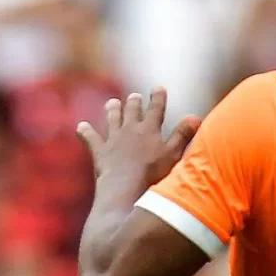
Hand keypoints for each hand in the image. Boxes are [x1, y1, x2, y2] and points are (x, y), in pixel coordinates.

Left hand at [78, 89, 200, 196]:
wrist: (125, 188)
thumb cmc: (154, 174)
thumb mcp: (173, 155)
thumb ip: (183, 135)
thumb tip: (195, 117)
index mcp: (150, 129)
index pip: (156, 108)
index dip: (158, 97)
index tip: (158, 88)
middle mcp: (130, 129)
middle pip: (132, 110)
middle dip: (134, 102)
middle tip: (134, 96)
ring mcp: (113, 139)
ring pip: (112, 119)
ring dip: (112, 110)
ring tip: (112, 103)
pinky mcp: (100, 152)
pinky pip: (90, 138)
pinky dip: (85, 131)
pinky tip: (80, 126)